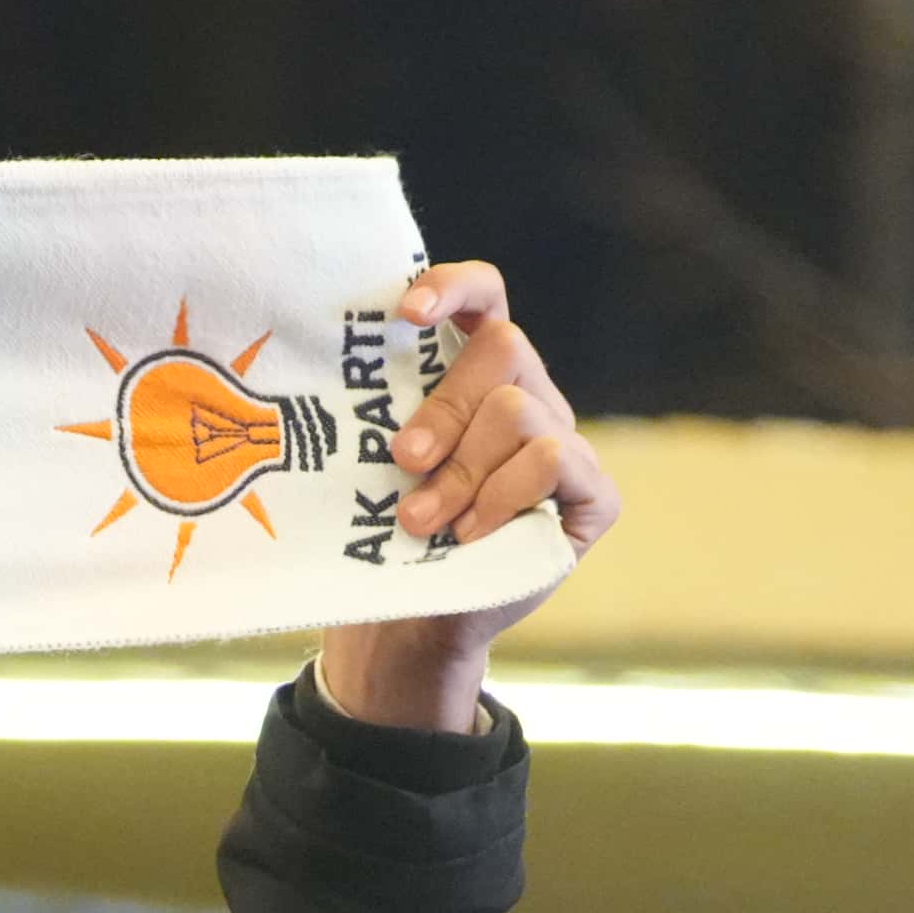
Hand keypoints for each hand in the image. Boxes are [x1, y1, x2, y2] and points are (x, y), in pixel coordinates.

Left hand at [313, 263, 613, 736]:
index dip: (453, 287)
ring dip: (463, 469)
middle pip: (504, 348)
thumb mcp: (367, 469)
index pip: (484, 297)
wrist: (408, 625)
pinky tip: (470, 534)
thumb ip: (374, 416)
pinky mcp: (593, 494)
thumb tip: (320, 374)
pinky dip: (504, 496)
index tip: (403, 314)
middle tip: (401, 461)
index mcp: (472, 374)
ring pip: (520, 410)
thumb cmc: (380, 537)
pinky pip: (555, 459)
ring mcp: (566, 441)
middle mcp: (526, 395)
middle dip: (444, 407)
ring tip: (421, 520)